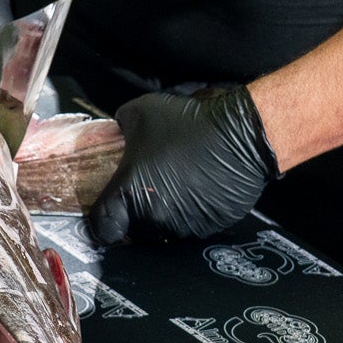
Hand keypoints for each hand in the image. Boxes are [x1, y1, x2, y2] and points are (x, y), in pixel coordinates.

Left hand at [88, 86, 277, 243]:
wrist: (240, 135)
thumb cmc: (191, 124)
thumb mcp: (140, 113)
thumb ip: (119, 128)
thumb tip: (116, 133)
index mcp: (129, 192)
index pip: (102, 227)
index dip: (101, 223)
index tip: (106, 215)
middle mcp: (153, 216)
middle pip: (133, 230)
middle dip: (135, 214)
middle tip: (144, 191)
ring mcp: (182, 226)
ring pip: (163, 230)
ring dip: (164, 214)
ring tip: (175, 185)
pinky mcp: (206, 228)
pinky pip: (190, 226)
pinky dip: (189, 213)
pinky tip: (196, 189)